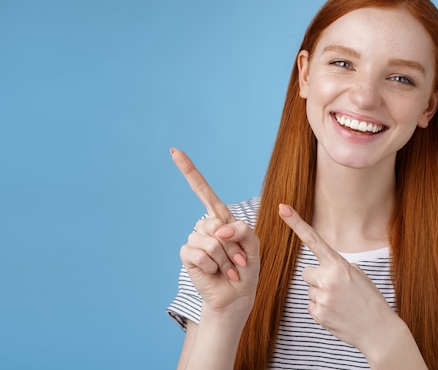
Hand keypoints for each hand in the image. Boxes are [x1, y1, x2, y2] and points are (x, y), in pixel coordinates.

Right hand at [171, 148, 259, 314]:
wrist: (237, 295)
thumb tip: (218, 229)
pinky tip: (215, 273)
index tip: (174, 151)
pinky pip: (199, 254)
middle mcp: (205, 226)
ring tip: (228, 268)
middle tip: (237, 260)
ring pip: (210, 241)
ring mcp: (195, 240)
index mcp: (221, 218)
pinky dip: (212, 266)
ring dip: (224, 259)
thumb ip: (242, 229)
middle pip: (216, 223)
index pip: (202, 191)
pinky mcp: (187, 255)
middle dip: (232, 245)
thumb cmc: (246, 268)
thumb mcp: (253, 245)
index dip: (189, 171)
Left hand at [278, 204, 398, 353]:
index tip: (282, 208)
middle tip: (337, 289)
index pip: (313, 240)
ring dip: (322, 295)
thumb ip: (338, 267)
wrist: (379, 330)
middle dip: (317, 278)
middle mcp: (327, 279)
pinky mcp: (318, 314)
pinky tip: (337, 313)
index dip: (296, 223)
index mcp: (339, 264)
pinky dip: (322, 309)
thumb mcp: (358, 275)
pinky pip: (311, 306)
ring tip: (342, 303)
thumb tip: (322, 269)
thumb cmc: (370, 300)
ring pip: (310, 290)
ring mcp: (322, 298)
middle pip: (306, 272)